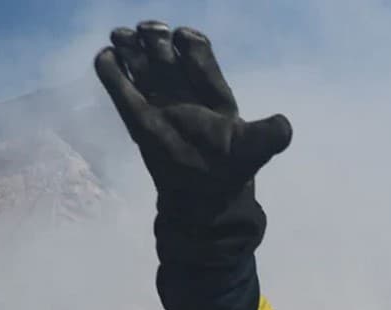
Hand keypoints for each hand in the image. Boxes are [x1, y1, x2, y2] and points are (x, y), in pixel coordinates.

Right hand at [94, 22, 291, 208]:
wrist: (205, 198)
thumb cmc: (231, 169)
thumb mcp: (255, 150)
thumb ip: (270, 135)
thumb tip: (284, 125)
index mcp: (213, 92)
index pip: (200, 56)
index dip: (192, 44)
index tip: (183, 38)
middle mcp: (185, 91)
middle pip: (167, 54)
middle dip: (157, 38)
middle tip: (149, 30)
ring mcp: (160, 102)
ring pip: (142, 65)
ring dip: (130, 47)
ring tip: (122, 36)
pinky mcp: (138, 118)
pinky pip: (121, 89)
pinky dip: (111, 72)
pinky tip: (106, 55)